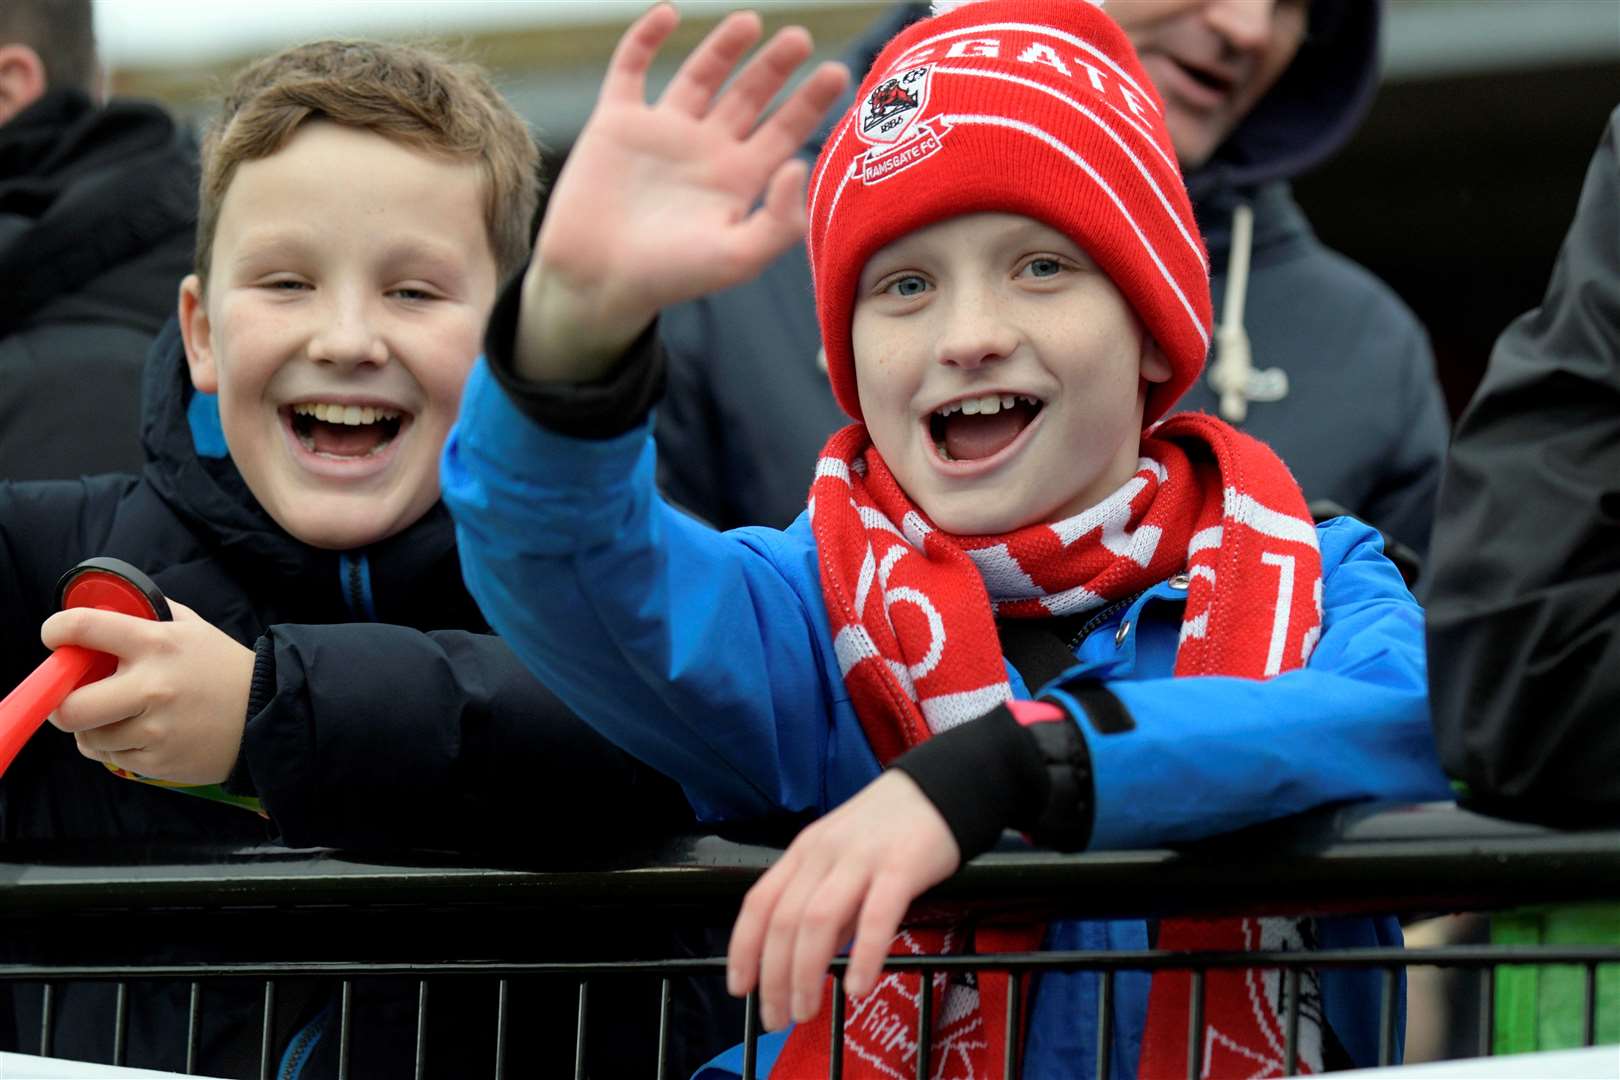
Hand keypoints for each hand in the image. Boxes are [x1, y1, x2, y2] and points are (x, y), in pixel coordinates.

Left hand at [43, 598, 254, 784]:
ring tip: (122, 720)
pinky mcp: (160, 762)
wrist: (269, 714)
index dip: (57, 631)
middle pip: (71, 707)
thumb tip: (106, 610)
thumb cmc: (225, 668)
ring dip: (97, 730)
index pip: (85, 628)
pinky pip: (114, 759)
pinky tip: (144, 736)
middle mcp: (152, 687)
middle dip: (63, 705)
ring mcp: (155, 729)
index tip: (55, 637)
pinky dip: (120, 750)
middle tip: (75, 700)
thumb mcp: (193, 628)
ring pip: (90, 738)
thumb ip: (150, 615)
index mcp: (156, 644)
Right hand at [517, 4, 849, 381]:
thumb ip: (780, 221)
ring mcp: (661, 133)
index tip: (837, 71)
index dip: (810, 102)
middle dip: (776, 67)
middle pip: (749, 97)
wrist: (597, 280)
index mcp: (737, 181)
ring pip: (700, 76)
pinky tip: (667, 13)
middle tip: (800, 38)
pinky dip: (645, 40)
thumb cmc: (669, 278)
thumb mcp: (738, 259)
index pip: (784, 132)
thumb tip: (801, 164)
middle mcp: (705, 151)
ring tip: (750, 22)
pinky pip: (632, 70)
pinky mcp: (617, 123)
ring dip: (724, 47)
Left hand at [726, 771, 960, 1030]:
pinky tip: (857, 987)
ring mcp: (861, 858)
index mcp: (805, 851)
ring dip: (806, 973)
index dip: (742, 948)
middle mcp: (824, 853)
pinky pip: (877, 915)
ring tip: (807, 1011)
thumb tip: (808, 960)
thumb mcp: (843, 859)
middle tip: (776, 1018)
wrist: (943, 786)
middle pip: (784, 920)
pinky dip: (864, 955)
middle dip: (773, 976)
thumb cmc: (891, 829)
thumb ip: (827, 905)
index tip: (739, 989)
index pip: (759, 902)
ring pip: (818, 920)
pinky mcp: (902, 865)